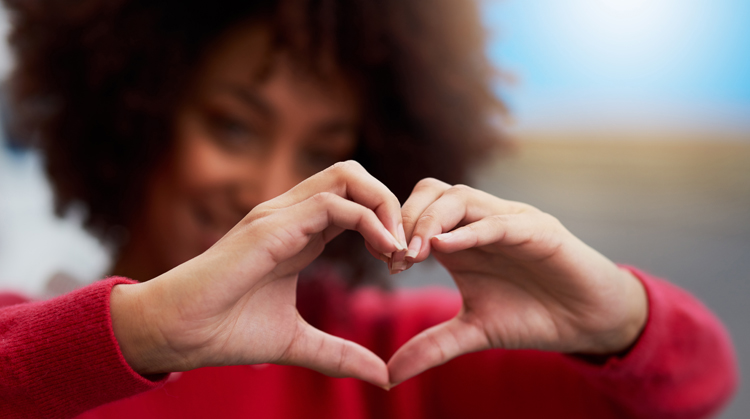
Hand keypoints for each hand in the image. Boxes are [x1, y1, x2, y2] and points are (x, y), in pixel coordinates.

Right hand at [110, 161, 405, 387]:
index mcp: (299, 233)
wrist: (178, 333)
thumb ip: (339, 354)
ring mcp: (279, 215)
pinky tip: (385, 253)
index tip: (401, 264)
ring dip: (384, 206)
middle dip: (391, 203)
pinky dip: (369, 221)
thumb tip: (381, 376)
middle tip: (405, 250)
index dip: (385, 224)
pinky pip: (333, 204)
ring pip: (348, 176)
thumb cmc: (226, 331)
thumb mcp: (297, 342)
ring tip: (399, 250)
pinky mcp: (271, 226)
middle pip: (354, 175)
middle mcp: (291, 215)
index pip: (353, 202)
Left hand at [387, 178, 647, 384]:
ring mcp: (510, 221)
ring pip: (461, 198)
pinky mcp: (539, 230)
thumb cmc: (531, 316)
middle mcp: (482, 222)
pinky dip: (471, 230)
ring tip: (414, 253)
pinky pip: (500, 221)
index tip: (385, 262)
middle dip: (408, 219)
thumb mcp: (474, 332)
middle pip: (433, 193)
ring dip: (431, 221)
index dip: (397, 231)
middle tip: (396, 256)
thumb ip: (433, 346)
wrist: (589, 322)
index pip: (419, 211)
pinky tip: (446, 246)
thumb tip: (389, 376)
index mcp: (462, 238)